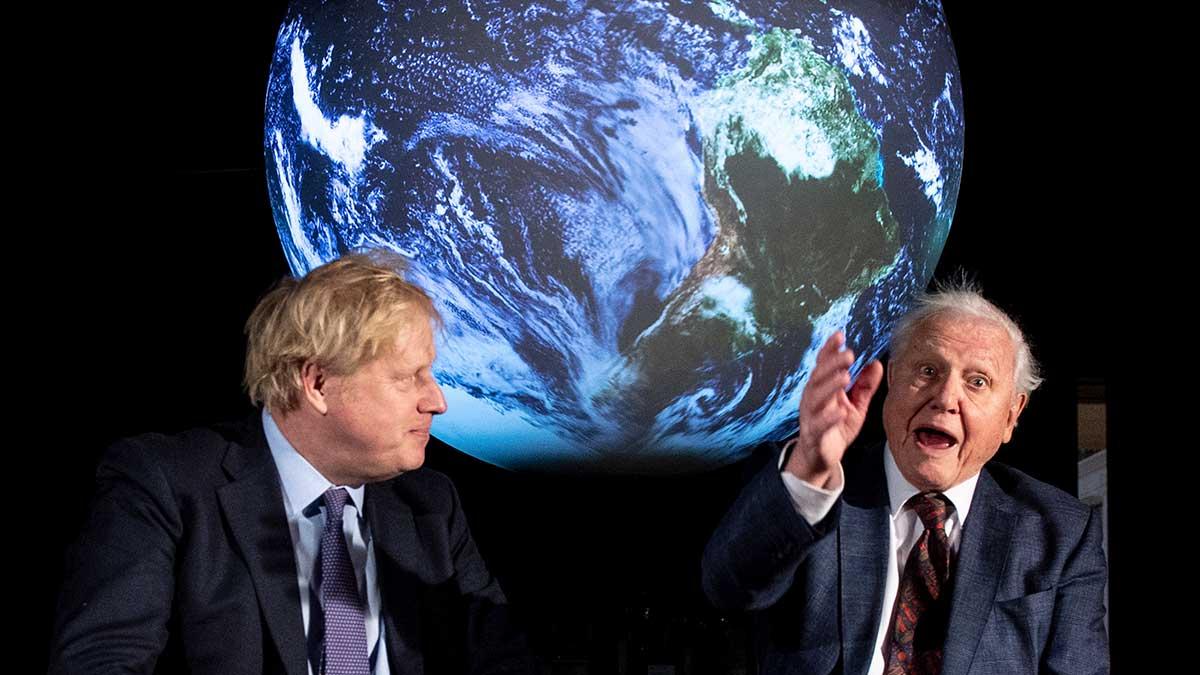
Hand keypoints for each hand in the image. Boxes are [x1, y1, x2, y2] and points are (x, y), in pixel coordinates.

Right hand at [784, 331, 882, 487]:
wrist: (822, 458)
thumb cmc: (836, 427)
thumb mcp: (855, 405)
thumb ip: (865, 386)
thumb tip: (877, 363)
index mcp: (821, 388)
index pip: (823, 364)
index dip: (829, 350)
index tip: (840, 335)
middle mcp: (812, 399)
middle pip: (818, 377)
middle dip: (831, 364)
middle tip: (848, 354)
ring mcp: (811, 416)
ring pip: (817, 398)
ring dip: (830, 385)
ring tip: (845, 376)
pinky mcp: (814, 435)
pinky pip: (820, 425)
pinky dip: (829, 417)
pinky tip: (840, 410)